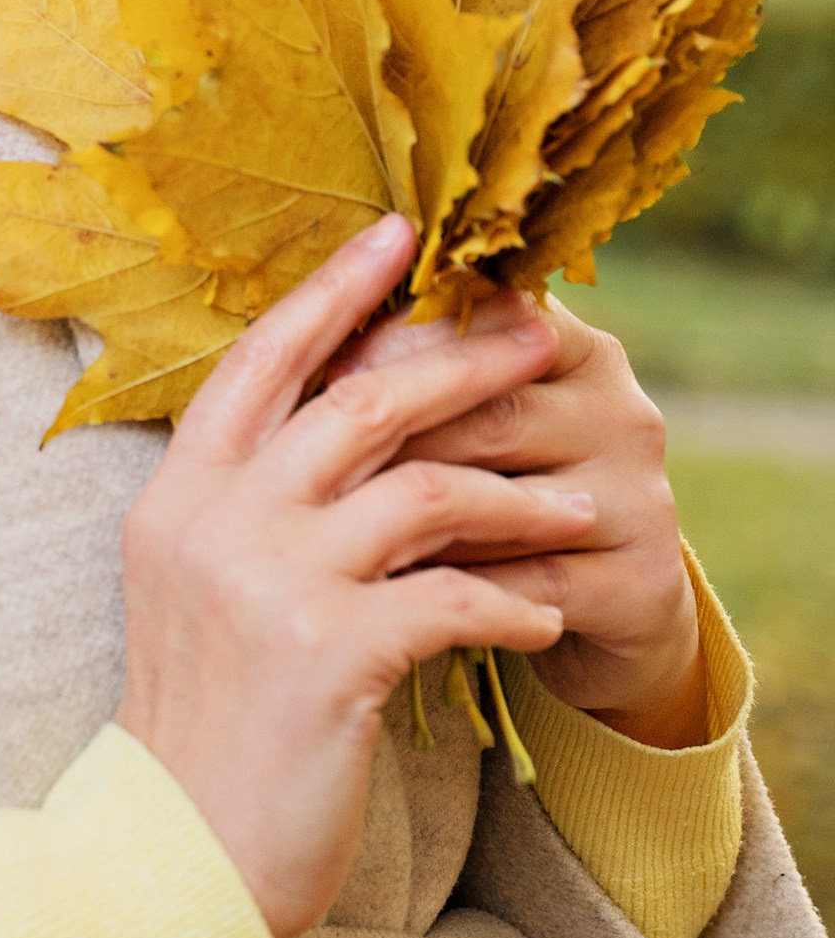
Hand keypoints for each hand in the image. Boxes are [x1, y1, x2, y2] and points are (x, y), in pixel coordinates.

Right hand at [116, 214, 580, 937]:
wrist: (174, 855)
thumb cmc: (201, 724)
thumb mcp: (195, 591)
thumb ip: (248, 505)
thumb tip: (345, 419)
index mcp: (177, 495)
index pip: (262, 361)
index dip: (335, 292)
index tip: (401, 235)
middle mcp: (217, 521)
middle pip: (364, 400)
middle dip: (464, 362)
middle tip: (539, 339)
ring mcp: (270, 582)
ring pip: (426, 490)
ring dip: (518, 498)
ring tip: (578, 513)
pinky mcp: (329, 653)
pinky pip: (454, 598)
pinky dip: (512, 605)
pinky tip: (542, 623)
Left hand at [335, 289, 704, 749]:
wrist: (595, 619)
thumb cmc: (489, 498)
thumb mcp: (462, 429)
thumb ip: (410, 377)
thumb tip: (297, 345)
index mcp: (573, 347)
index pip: (488, 318)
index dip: (400, 340)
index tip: (325, 368)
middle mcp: (621, 409)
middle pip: (489, 410)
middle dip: (391, 440)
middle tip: (307, 467)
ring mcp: (640, 496)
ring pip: (503, 498)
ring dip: (412, 522)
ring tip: (330, 536)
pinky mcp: (638, 583)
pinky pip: (525, 581)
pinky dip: (451, 593)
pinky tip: (387, 602)